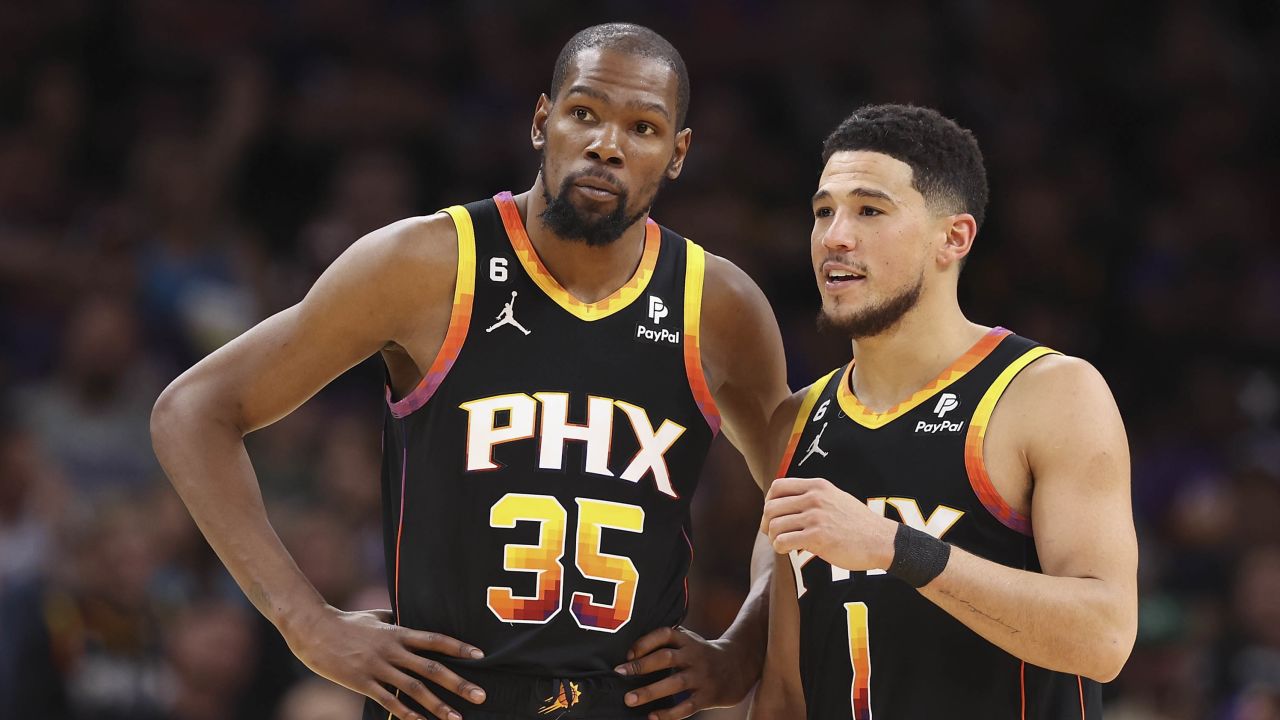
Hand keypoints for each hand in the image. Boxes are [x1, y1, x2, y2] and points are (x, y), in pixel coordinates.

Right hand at [282, 606, 485, 719]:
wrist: (313, 629)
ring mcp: (378, 668)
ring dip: (438, 705)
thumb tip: (409, 619)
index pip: (435, 640)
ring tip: (456, 718)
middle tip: (480, 695)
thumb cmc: (345, 621)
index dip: (459, 647)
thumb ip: (394, 620)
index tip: (480, 655)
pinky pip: (389, 701)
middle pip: (432, 668)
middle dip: (458, 683)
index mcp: (397, 632)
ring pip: (415, 689)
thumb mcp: (375, 615)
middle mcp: (392, 650)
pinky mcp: (362, 683)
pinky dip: (407, 714)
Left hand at [614, 626, 758, 719]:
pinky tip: (652, 717)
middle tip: (619, 673)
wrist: (740, 666)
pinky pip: (687, 706)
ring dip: (650, 691)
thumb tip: (629, 651)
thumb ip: (666, 642)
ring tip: (629, 699)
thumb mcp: (689, 640)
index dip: (645, 642)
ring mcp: (702, 676)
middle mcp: (694, 656)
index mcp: (687, 640)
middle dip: (642, 666)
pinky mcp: (708, 696)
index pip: (665, 634)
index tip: (628, 654)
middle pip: (667, 657)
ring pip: (675, 683)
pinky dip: (669, 713)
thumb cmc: (702, 654)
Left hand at [761, 477, 896, 570]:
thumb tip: (787, 503)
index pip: (778, 486)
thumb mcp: (835, 498)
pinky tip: (788, 550)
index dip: (769, 501)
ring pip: (775, 525)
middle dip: (767, 523)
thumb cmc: (857, 523)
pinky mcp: (817, 537)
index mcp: (818, 486)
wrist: (880, 540)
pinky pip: (783, 541)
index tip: (773, 515)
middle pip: (771, 507)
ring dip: (773, 538)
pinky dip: (780, 547)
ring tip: (782, 543)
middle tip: (771, 533)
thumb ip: (814, 496)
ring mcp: (816, 517)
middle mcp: (814, 498)